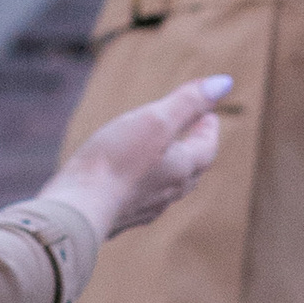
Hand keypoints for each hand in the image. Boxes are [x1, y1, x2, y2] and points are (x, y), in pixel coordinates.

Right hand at [48, 74, 230, 244]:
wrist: (80, 209)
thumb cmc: (116, 160)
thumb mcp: (155, 120)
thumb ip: (188, 102)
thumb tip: (224, 82)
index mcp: (182, 169)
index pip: (206, 148)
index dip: (208, 129)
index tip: (209, 114)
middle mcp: (168, 193)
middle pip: (191, 172)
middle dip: (195, 152)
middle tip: (193, 136)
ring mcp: (144, 209)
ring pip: (167, 190)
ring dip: (171, 173)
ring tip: (164, 160)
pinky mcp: (119, 220)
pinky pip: (141, 203)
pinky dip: (145, 189)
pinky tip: (132, 188)